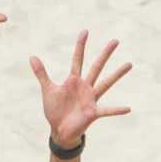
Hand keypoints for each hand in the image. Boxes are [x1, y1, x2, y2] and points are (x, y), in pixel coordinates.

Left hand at [29, 32, 131, 146]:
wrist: (59, 130)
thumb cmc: (55, 110)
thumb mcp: (47, 89)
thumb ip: (41, 73)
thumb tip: (32, 56)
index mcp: (74, 80)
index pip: (78, 59)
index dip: (80, 45)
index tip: (85, 31)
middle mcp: (85, 87)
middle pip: (96, 66)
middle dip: (105, 54)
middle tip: (116, 40)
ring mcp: (91, 99)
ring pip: (106, 83)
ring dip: (117, 74)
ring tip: (129, 64)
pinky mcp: (93, 112)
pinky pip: (107, 110)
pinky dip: (117, 110)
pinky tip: (128, 108)